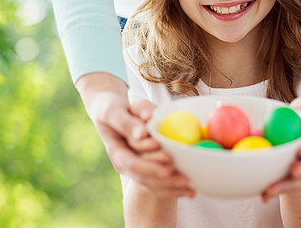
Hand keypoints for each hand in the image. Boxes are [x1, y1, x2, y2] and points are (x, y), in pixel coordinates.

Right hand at [76, 72, 192, 197]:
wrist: (110, 114)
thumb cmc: (114, 108)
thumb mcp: (116, 109)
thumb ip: (130, 119)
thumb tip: (144, 129)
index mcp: (115, 151)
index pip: (131, 162)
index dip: (149, 164)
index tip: (167, 157)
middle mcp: (123, 164)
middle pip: (143, 177)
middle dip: (164, 179)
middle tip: (184, 179)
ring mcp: (133, 170)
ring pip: (151, 184)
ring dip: (171, 188)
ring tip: (190, 189)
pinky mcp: (143, 171)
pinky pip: (157, 185)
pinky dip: (172, 190)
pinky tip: (189, 192)